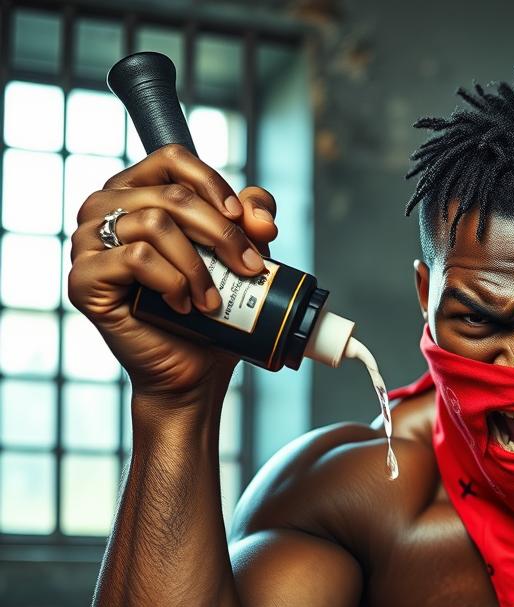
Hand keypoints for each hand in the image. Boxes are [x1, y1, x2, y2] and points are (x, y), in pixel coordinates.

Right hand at [67, 143, 278, 400]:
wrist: (193, 373)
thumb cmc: (211, 316)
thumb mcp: (240, 260)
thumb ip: (250, 224)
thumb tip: (261, 215)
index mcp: (136, 193)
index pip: (171, 159)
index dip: (213, 184)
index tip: (245, 222)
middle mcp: (104, 210)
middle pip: (171, 196)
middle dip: (222, 234)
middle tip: (250, 270)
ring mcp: (88, 244)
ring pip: (153, 224)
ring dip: (198, 266)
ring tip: (213, 301)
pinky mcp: (84, 280)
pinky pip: (136, 259)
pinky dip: (172, 282)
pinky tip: (183, 306)